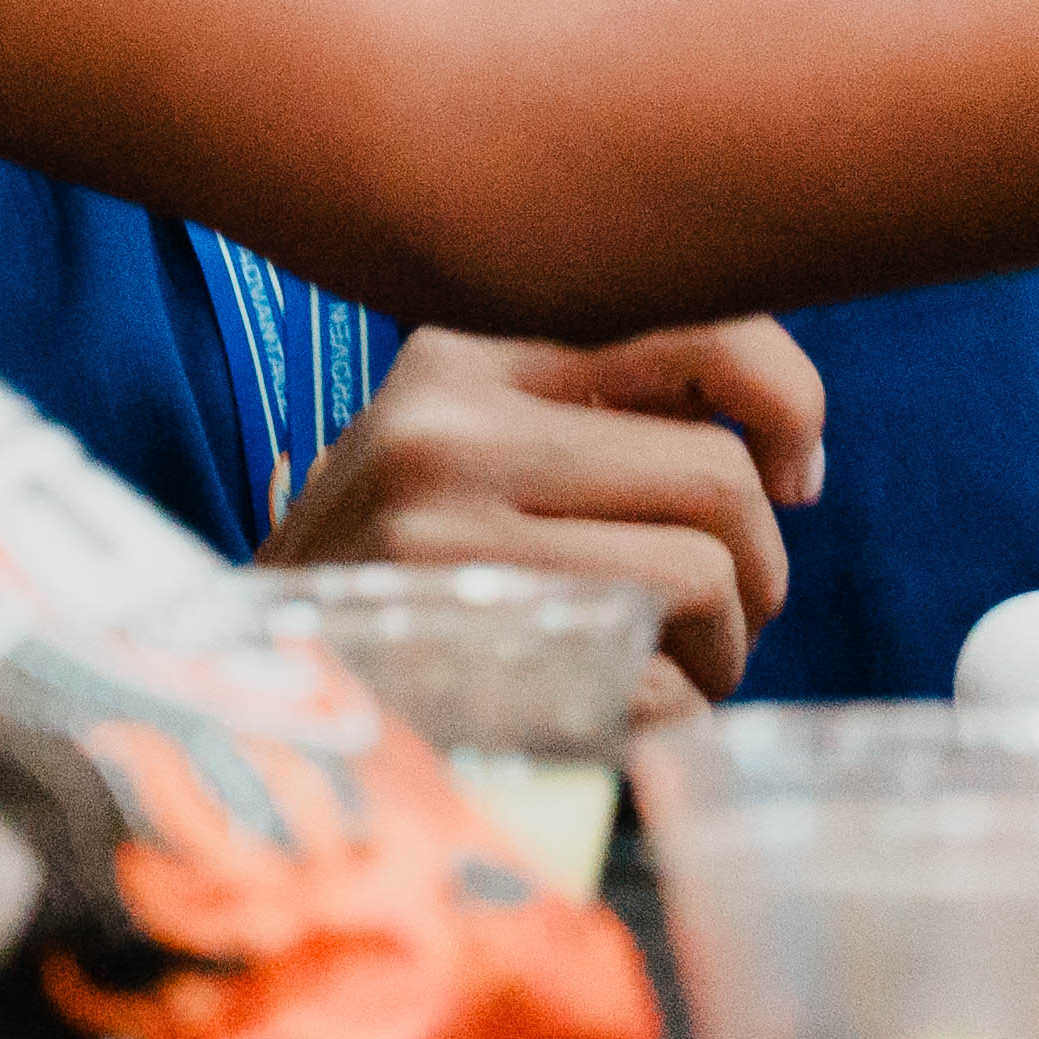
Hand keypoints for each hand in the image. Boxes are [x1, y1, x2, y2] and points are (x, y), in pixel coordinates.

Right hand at [265, 320, 827, 701]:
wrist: (245, 688)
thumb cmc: (396, 566)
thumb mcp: (458, 442)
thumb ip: (592, 408)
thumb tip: (787, 438)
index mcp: (462, 356)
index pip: (692, 324)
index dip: (786, 401)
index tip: (793, 475)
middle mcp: (449, 433)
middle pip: (718, 474)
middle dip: (759, 564)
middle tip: (730, 611)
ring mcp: (452, 548)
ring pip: (704, 577)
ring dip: (725, 648)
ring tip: (671, 668)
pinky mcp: (470, 663)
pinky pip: (662, 684)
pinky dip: (673, 714)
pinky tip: (614, 714)